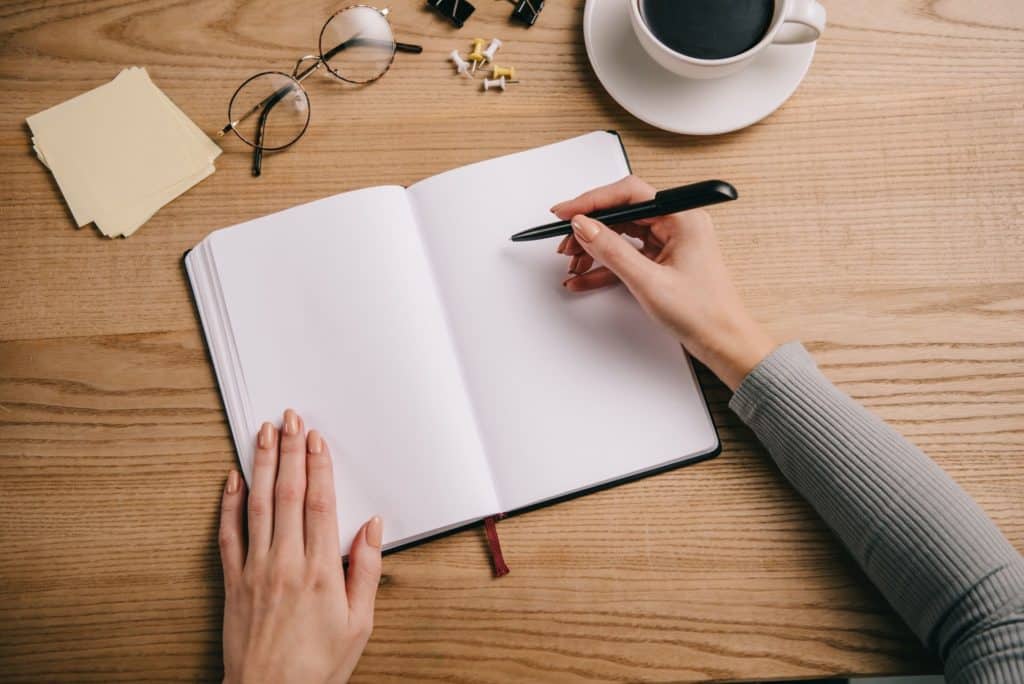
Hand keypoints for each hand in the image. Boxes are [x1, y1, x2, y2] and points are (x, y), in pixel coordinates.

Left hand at [218, 409, 381, 683]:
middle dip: (290, 451)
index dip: (318, 466)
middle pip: (288, 494)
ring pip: (257, 505)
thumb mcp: (358, 624)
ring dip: (261, 465)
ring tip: (264, 434)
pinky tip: (231, 479)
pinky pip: (227, 535)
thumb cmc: (316, 667)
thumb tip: (371, 528)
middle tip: (291, 419)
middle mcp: (285, 563)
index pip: (319, 503)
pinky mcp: (233, 582)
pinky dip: (228, 504)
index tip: (317, 440)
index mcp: (320, 571)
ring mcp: (255, 570)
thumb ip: (365, 571)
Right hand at [553, 175, 774, 389]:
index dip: (593, 200)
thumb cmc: (704, 313)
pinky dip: (605, 266)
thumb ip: (612, 251)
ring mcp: (670, 242)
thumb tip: (584, 226)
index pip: (629, 194)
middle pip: (622, 213)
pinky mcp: (663, 261)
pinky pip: (628, 255)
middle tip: (565, 241)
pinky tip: (583, 277)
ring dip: (594, 248)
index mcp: (683, 217)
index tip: (566, 212)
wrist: (724, 342)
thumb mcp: (649, 281)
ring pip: (622, 235)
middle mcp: (678, 223)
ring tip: (572, 262)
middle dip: (590, 228)